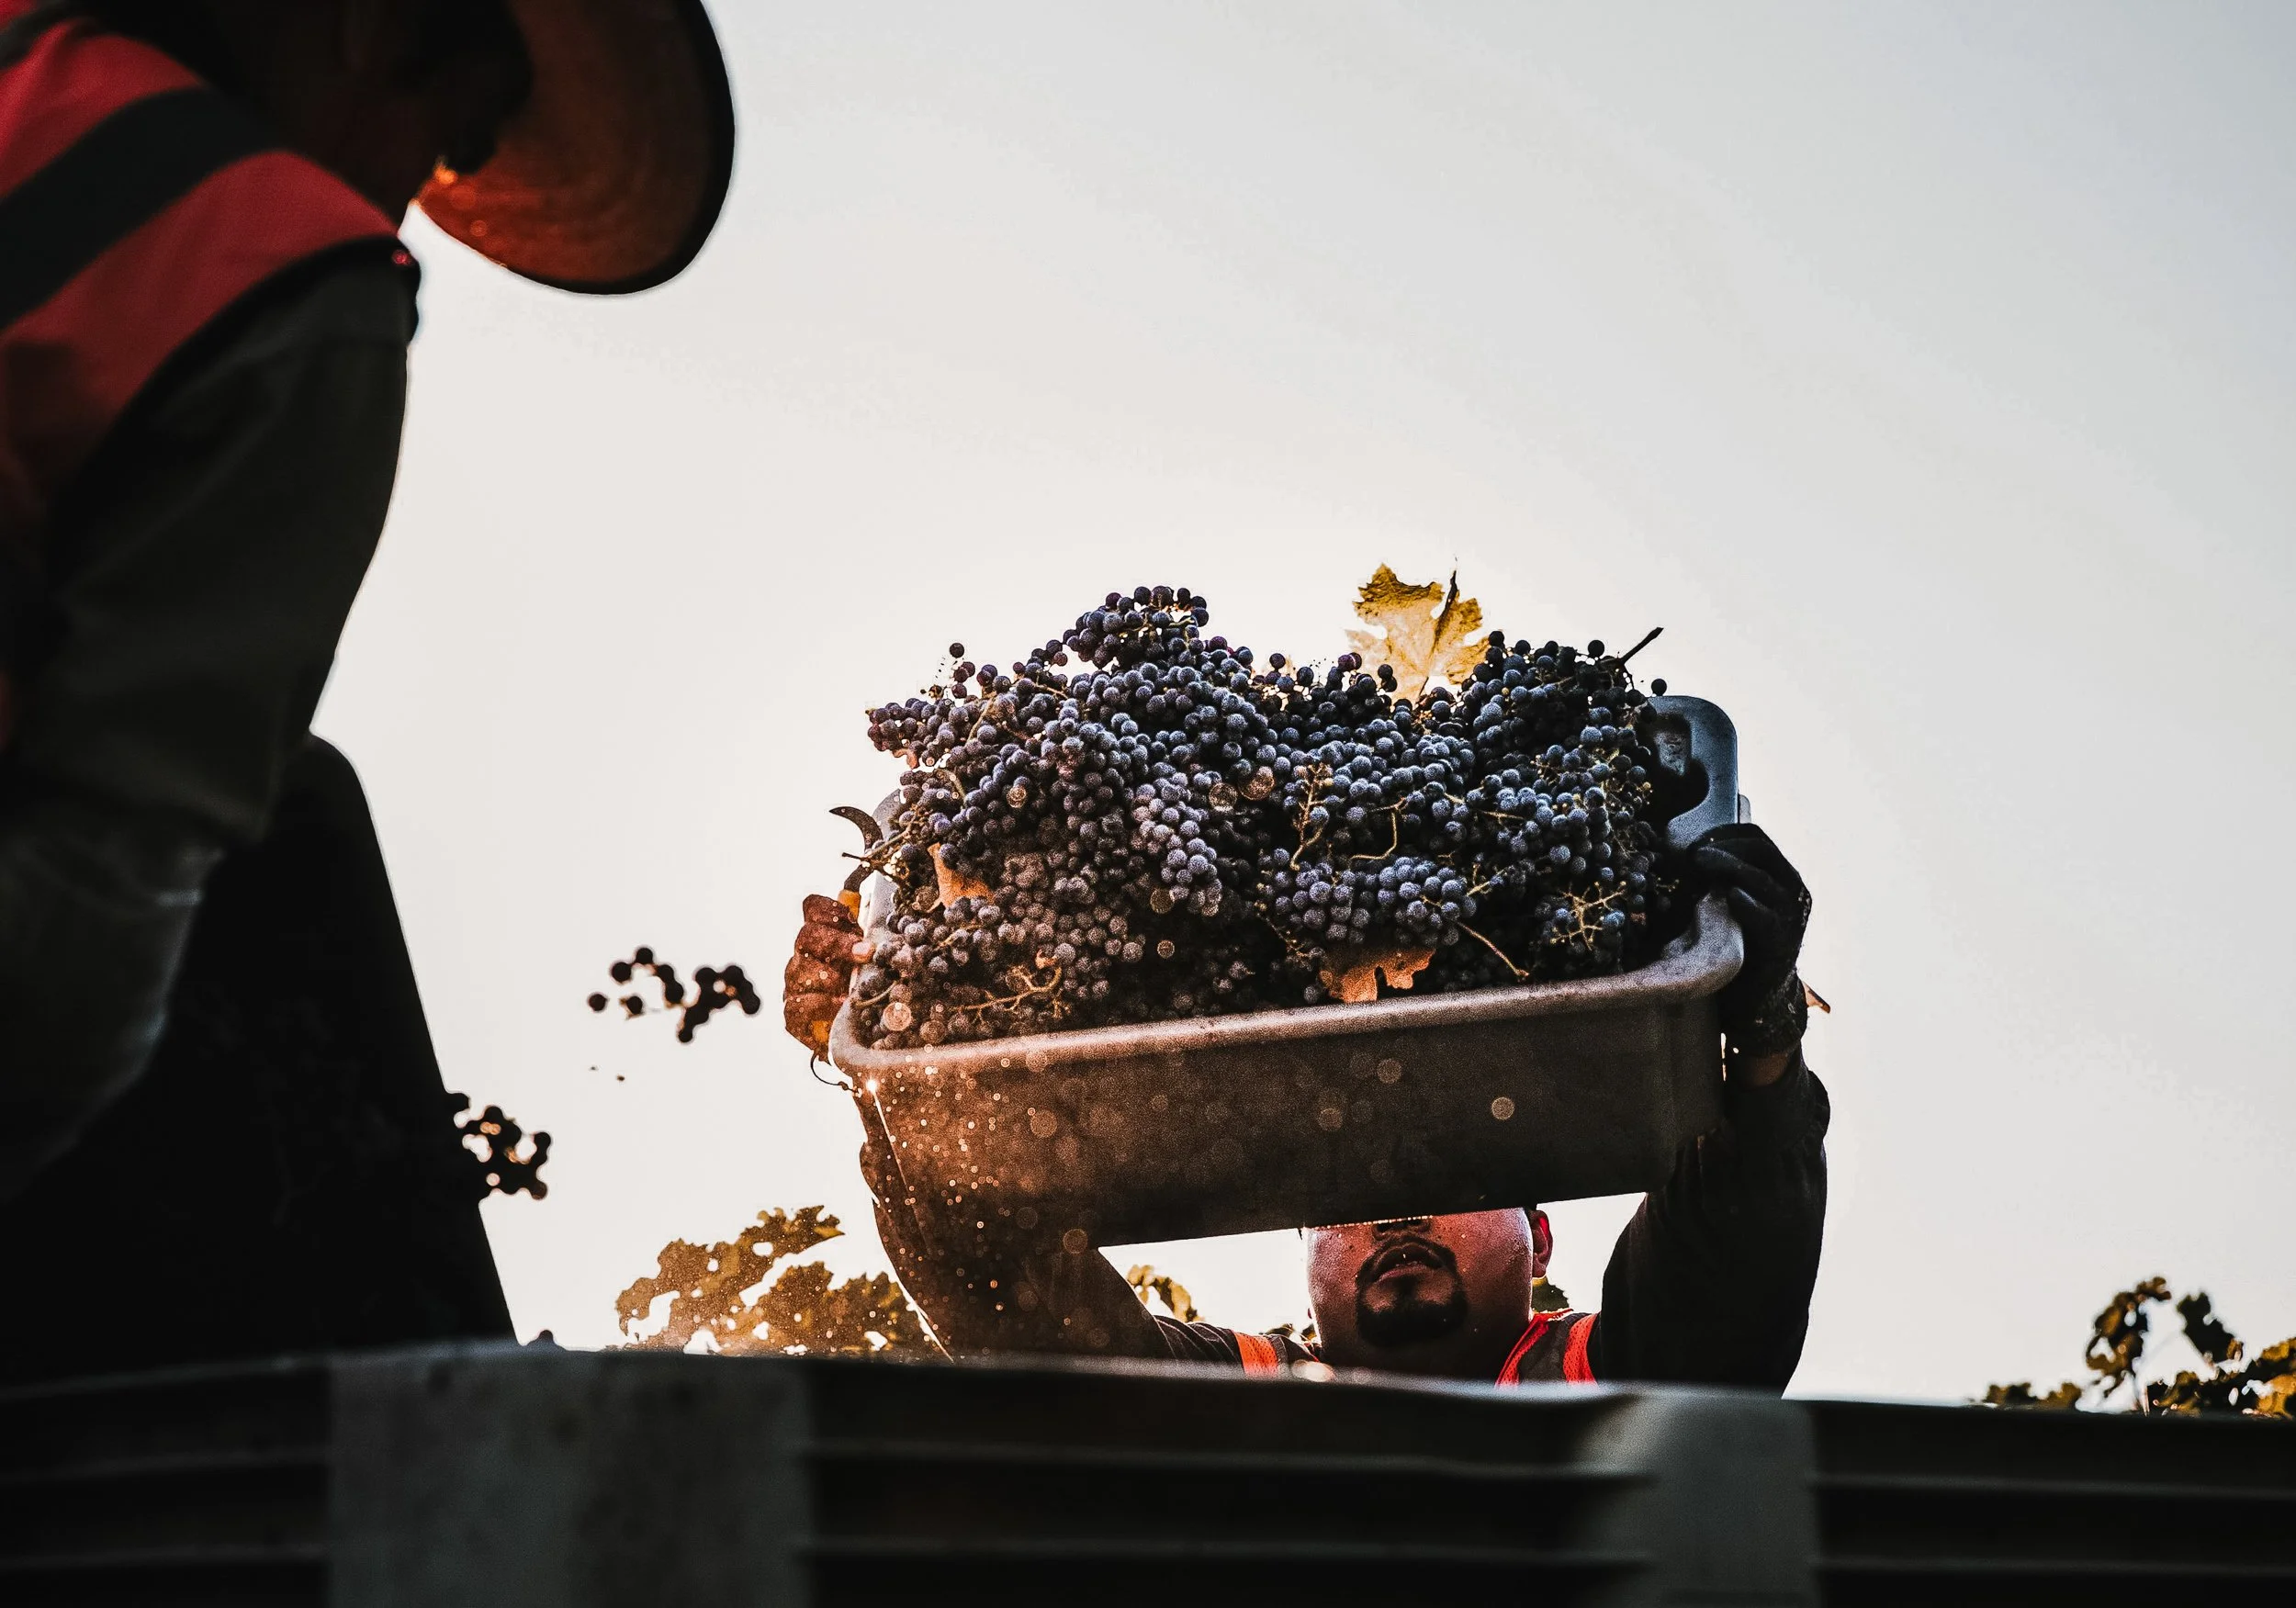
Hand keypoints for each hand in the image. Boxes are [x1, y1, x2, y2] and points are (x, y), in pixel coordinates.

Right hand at [782, 894, 867, 1055]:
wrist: (857, 1037)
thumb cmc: (865, 991)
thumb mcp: (874, 964)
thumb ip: (876, 943)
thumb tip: (895, 927)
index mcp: (823, 937)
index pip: (813, 908)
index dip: (830, 909)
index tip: (854, 920)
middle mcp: (804, 957)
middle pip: (807, 936)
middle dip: (838, 943)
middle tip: (865, 953)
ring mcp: (795, 985)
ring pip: (799, 969)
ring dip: (830, 976)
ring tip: (852, 988)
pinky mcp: (793, 1015)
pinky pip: (797, 1005)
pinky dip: (821, 1005)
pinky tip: (840, 1006)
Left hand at [1688, 824, 1811, 1059]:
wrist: (1758, 995)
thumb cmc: (1739, 942)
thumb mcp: (1732, 902)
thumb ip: (1722, 878)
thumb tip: (1687, 853)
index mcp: (1781, 875)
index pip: (1757, 837)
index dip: (1725, 833)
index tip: (1696, 839)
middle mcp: (1792, 890)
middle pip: (1762, 850)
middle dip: (1725, 846)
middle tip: (1696, 853)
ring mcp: (1790, 916)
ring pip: (1762, 878)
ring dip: (1728, 865)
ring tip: (1701, 863)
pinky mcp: (1782, 941)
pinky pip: (1765, 916)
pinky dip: (1745, 902)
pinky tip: (1728, 895)